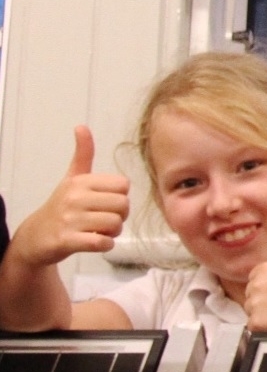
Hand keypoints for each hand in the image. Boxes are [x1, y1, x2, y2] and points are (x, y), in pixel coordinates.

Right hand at [11, 127, 129, 266]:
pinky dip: (105, 244)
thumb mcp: (72, 178)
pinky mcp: (67, 240)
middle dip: (120, 216)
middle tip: (105, 220)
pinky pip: (102, 242)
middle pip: (123, 205)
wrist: (36, 236)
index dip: (121, 197)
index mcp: (80, 182)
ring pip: (115, 224)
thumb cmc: (62, 206)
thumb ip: (83, 154)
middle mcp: (74, 197)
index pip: (123, 185)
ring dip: (113, 232)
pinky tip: (96, 241)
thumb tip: (81, 126)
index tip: (107, 203)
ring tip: (99, 231)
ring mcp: (70, 219)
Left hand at [243, 217, 266, 331]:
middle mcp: (257, 283)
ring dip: (265, 318)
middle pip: (251, 297)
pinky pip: (254, 327)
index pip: (256, 282)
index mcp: (266, 268)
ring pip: (252, 312)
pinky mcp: (256, 321)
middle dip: (265, 304)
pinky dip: (265, 330)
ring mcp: (256, 302)